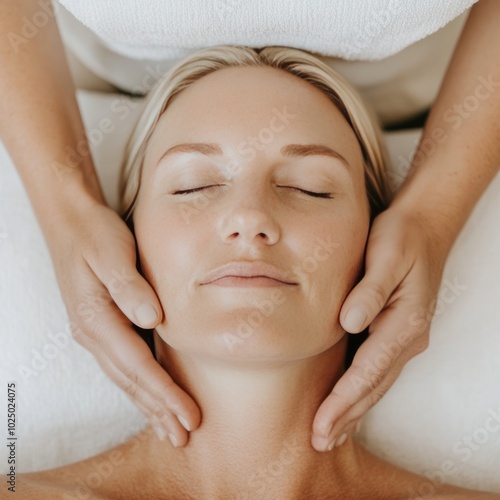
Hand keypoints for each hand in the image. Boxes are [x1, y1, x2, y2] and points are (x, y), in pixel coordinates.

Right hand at [45, 192, 200, 445]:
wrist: (71, 222)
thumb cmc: (95, 234)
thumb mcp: (113, 252)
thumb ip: (130, 287)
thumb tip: (151, 320)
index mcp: (96, 318)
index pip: (137, 366)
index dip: (165, 393)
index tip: (189, 417)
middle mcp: (93, 333)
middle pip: (131, 381)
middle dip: (159, 410)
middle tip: (184, 436)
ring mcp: (95, 332)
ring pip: (125, 379)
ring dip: (148, 405)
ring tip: (169, 429)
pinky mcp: (102, 327)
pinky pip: (122, 366)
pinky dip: (139, 386)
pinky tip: (150, 396)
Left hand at [311, 207, 446, 450]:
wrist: (424, 229)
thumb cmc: (402, 238)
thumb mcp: (386, 255)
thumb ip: (371, 290)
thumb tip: (350, 322)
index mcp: (405, 322)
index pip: (368, 371)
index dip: (343, 400)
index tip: (322, 424)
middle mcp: (408, 338)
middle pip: (372, 386)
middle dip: (346, 416)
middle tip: (319, 442)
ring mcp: (404, 339)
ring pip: (376, 384)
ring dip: (353, 411)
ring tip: (330, 436)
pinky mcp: (395, 334)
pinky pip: (377, 372)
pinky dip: (361, 393)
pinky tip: (350, 406)